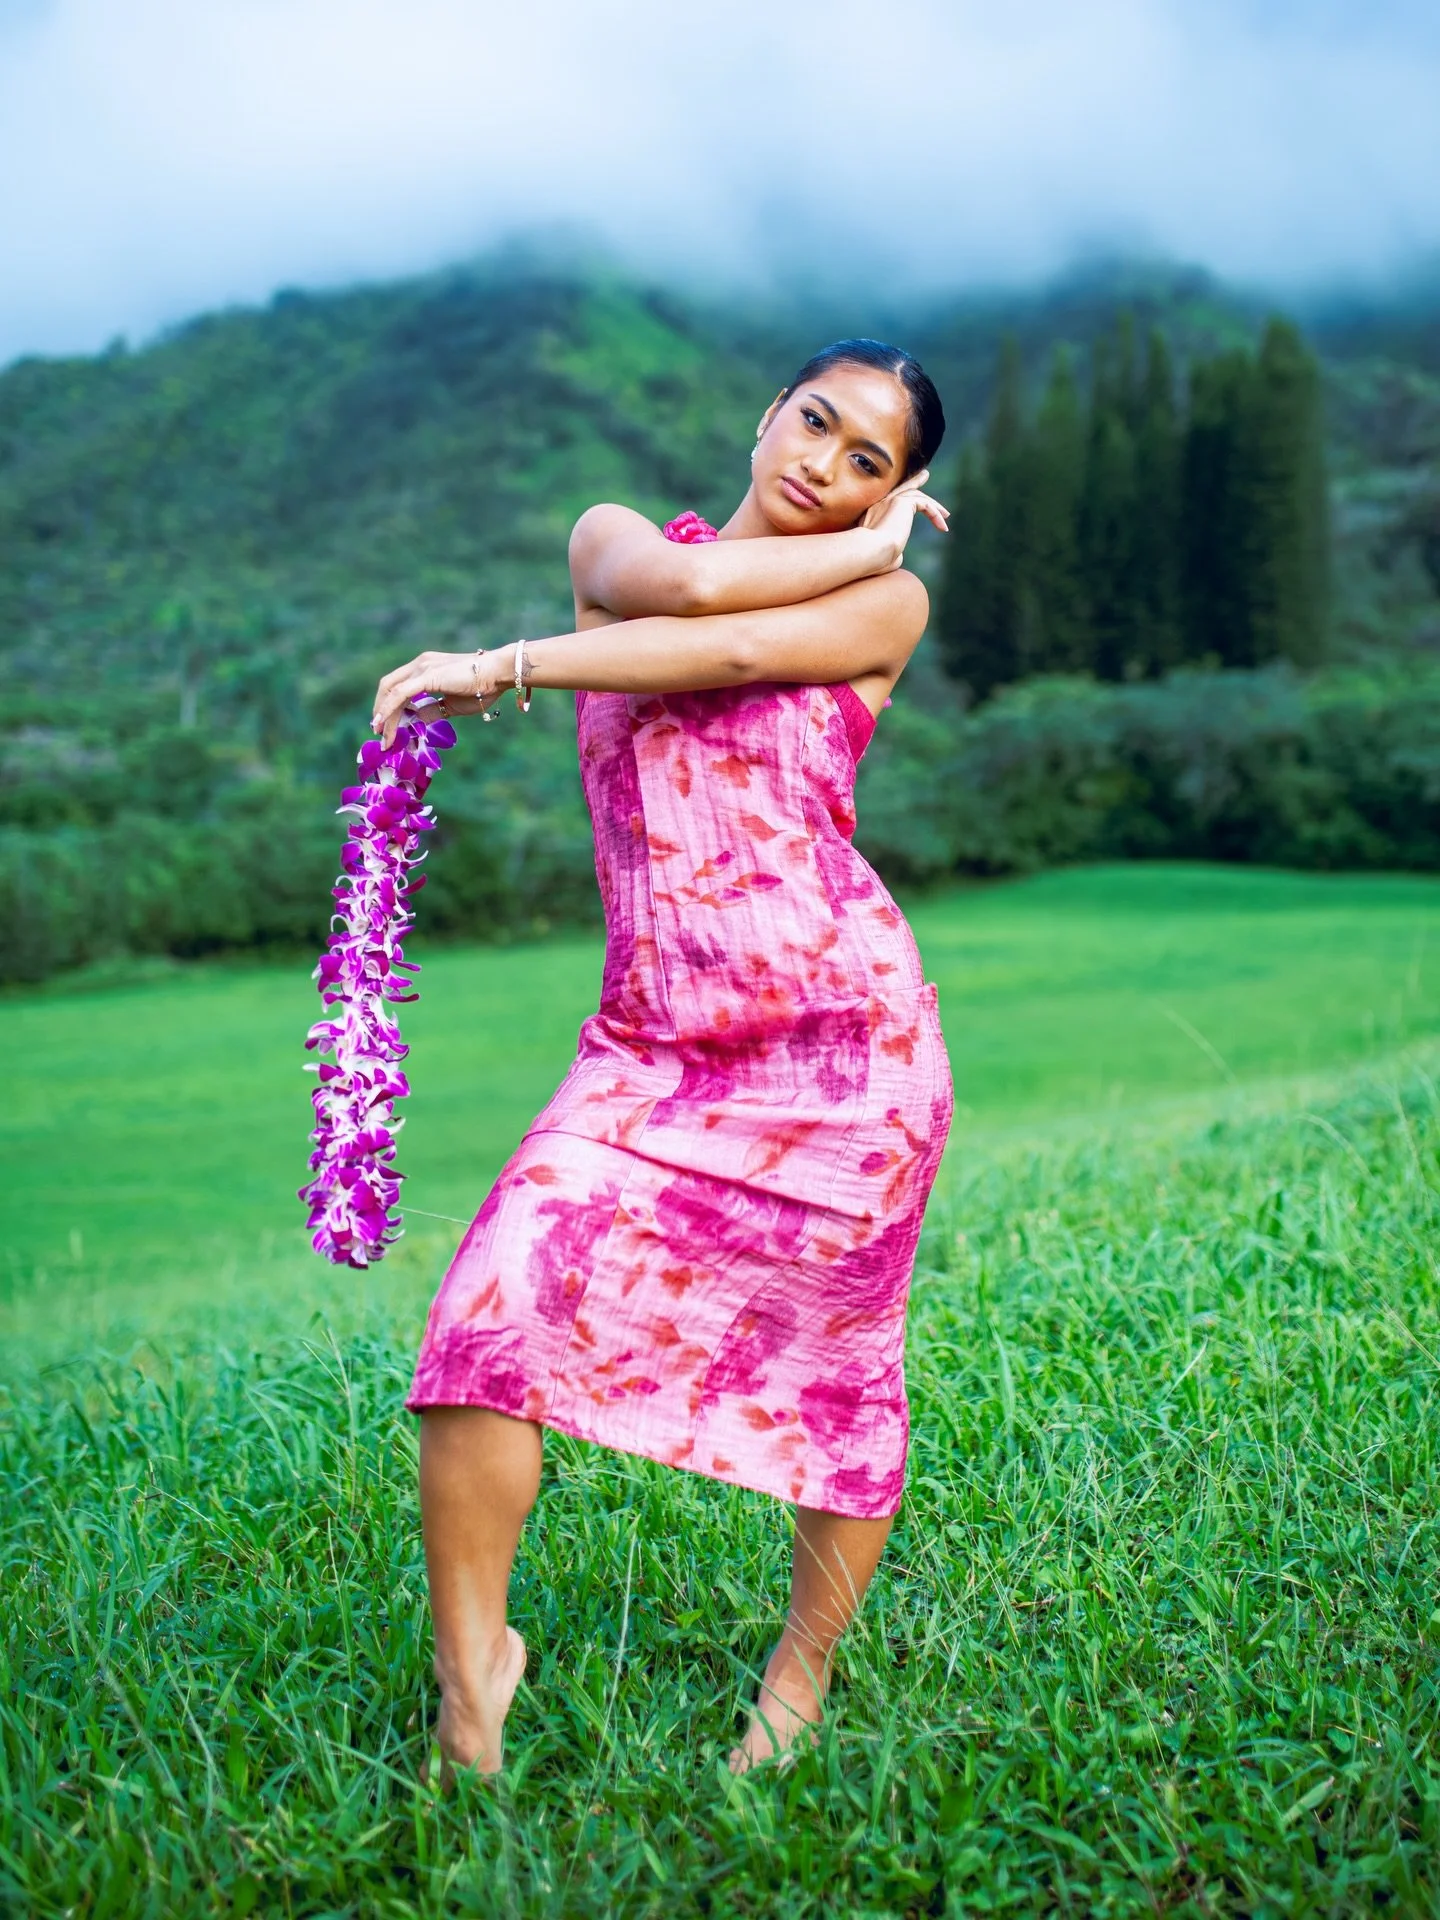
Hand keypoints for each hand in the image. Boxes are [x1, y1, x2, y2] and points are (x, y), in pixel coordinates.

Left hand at [372, 647, 512, 746]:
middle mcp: (420, 664)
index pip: (398, 685)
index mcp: (425, 668)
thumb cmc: (483, 688)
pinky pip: (399, 694)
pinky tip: (383, 724)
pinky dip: (388, 709)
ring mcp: (421, 667)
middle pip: (388, 687)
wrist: (498, 673)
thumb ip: (432, 710)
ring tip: (382, 735)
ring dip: (383, 715)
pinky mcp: (425, 676)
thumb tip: (415, 719)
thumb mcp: (452, 705)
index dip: (388, 705)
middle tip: (379, 733)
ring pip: (391, 692)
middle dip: (380, 710)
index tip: (386, 726)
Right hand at [859, 470, 948, 568]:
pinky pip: (924, 504)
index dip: (902, 495)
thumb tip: (898, 556)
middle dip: (916, 483)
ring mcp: (889, 500)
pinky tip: (942, 526)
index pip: (889, 500)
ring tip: (945, 516)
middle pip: (902, 489)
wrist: (871, 551)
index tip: (911, 491)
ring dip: (933, 506)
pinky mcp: (901, 502)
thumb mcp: (883, 554)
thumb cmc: (874, 560)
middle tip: (926, 477)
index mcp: (872, 514)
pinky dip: (935, 513)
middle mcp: (879, 504)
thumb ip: (891, 551)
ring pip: (916, 495)